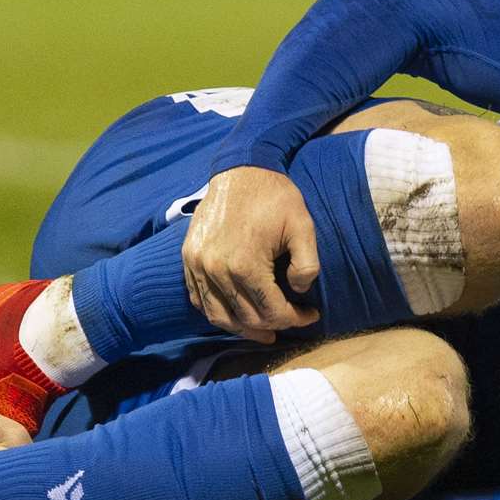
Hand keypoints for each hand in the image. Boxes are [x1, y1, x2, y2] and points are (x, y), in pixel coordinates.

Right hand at [182, 166, 320, 342]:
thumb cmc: (275, 197)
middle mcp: (216, 271)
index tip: (311, 314)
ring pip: (218, 316)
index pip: (272, 311)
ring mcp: (197, 265)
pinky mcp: (188, 258)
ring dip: (242, 328)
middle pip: (246, 318)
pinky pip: (198, 298)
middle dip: (273, 325)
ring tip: (263, 330)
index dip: (295, 318)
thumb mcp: (303, 226)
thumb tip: (299, 291)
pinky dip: (216, 312)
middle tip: (291, 322)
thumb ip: (307, 264)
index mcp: (246, 265)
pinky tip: (234, 314)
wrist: (240, 169)